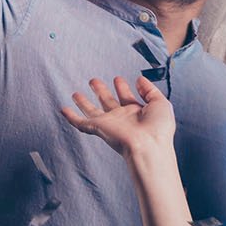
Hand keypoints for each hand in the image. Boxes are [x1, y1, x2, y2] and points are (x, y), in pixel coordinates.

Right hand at [58, 74, 180, 165]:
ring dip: (84, 102)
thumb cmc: (159, 129)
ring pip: (92, 111)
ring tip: (76, 93)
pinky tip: (64, 109)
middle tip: (94, 81)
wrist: (149, 146)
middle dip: (101, 91)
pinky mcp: (99, 128)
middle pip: (108, 102)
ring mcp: (109, 124)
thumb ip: (150, 90)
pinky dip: (71, 117)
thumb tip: (140, 79)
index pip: (127, 98)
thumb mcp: (161, 103)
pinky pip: (81, 123)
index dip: (122, 88)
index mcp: (137, 113)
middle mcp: (122, 119)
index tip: (118, 79)